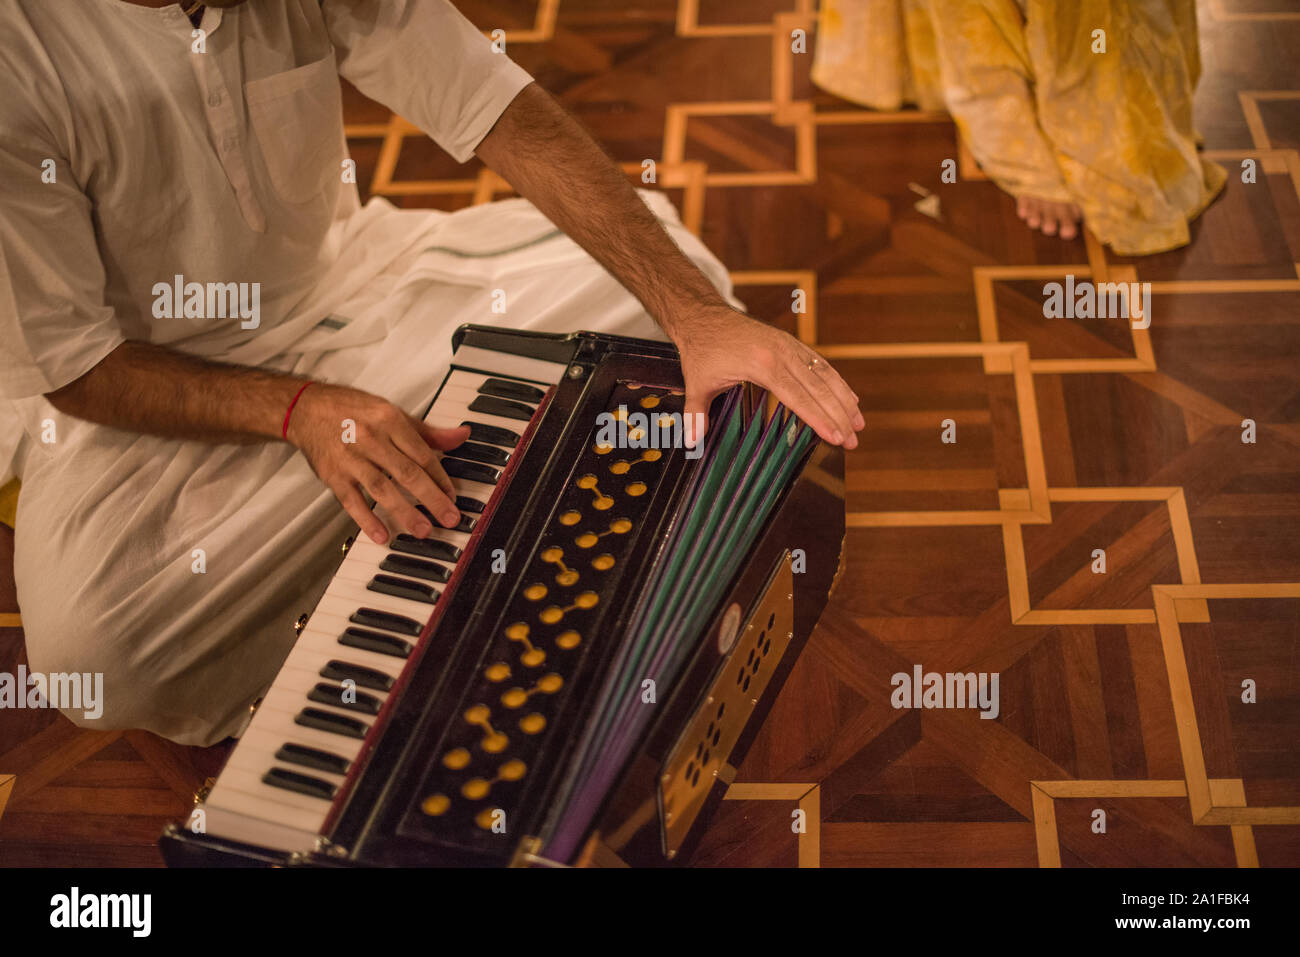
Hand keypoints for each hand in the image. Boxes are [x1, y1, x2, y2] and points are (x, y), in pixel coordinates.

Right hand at [286, 383, 470, 544]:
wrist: (304, 408)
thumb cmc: (351, 409)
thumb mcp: (392, 412)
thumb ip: (427, 431)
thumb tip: (461, 436)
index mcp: (389, 420)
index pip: (422, 454)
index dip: (440, 477)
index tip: (452, 496)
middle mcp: (371, 438)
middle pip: (407, 473)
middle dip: (431, 498)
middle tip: (448, 518)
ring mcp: (350, 458)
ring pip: (382, 488)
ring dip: (405, 512)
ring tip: (423, 531)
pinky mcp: (332, 475)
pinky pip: (351, 501)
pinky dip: (366, 519)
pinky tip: (382, 535)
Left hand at [674, 306, 862, 448]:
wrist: (704, 314)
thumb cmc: (701, 348)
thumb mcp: (697, 382)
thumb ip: (697, 412)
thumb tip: (690, 441)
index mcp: (762, 364)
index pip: (798, 397)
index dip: (819, 419)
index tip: (836, 437)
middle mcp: (782, 352)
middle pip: (818, 388)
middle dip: (839, 416)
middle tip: (854, 441)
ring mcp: (789, 346)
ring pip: (825, 375)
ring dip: (845, 400)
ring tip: (861, 424)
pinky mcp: (791, 343)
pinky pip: (821, 365)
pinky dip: (837, 382)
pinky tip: (850, 399)